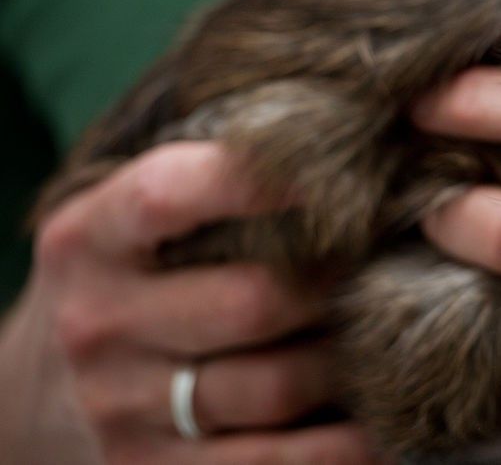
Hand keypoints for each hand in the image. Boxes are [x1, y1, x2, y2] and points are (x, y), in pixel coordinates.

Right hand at [2, 141, 379, 463]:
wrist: (36, 398)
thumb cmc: (124, 282)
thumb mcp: (127, 224)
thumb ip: (203, 182)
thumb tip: (334, 133)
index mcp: (88, 239)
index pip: (169, 193)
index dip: (261, 178)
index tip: (342, 166)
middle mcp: (98, 324)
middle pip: (253, 301)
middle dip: (341, 281)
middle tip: (396, 258)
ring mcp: (124, 409)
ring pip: (278, 387)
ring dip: (355, 359)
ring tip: (397, 328)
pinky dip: (347, 444)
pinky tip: (383, 410)